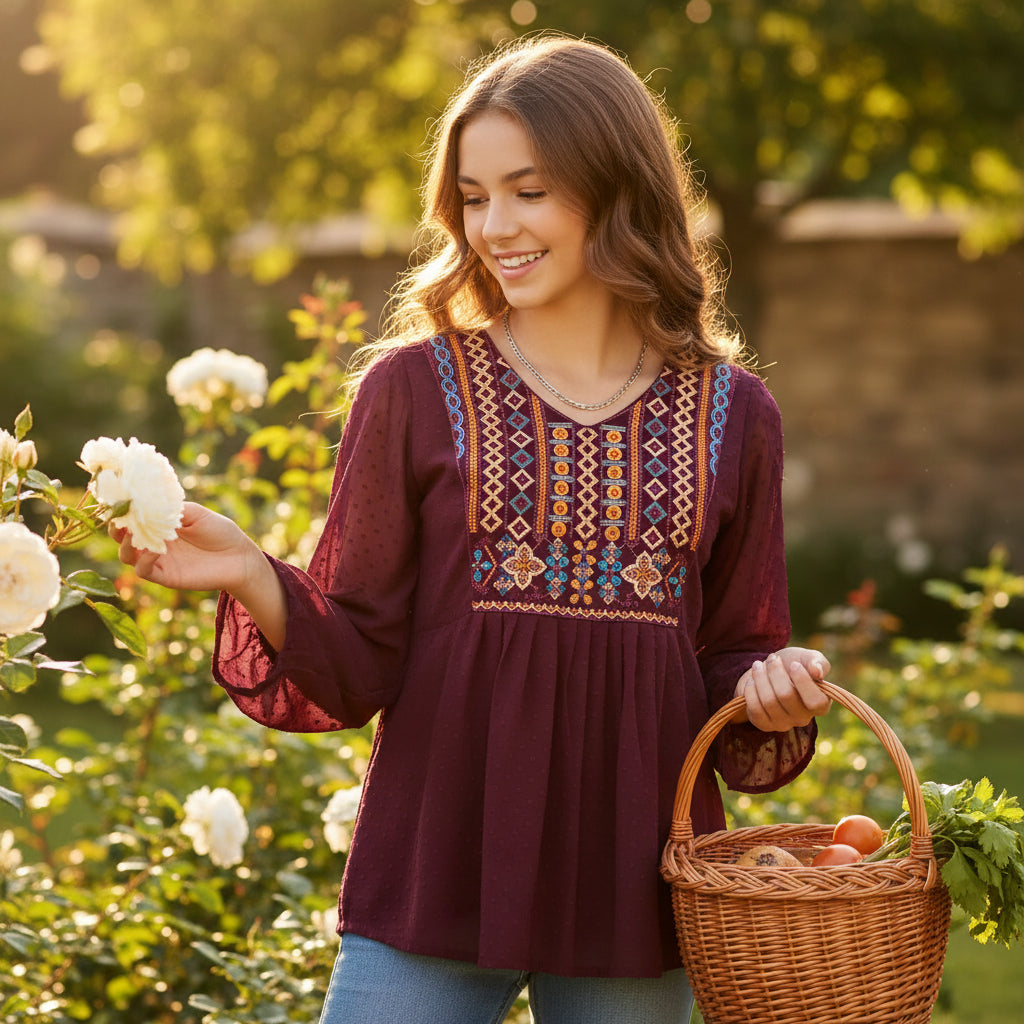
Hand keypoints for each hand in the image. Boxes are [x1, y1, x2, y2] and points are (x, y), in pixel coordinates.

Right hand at [111, 500, 261, 594]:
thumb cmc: (220, 532)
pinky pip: (143, 570)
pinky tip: (155, 549)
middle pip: (121, 537)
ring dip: (126, 543)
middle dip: (117, 527)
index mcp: (160, 524)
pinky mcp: (165, 576)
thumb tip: (149, 503)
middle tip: (121, 518)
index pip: (132, 517)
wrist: (239, 557)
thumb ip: (173, 509)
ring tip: (135, 533)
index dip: (123, 511)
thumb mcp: (197, 513)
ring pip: (127, 554)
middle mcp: (154, 541)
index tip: (119, 500)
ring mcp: (158, 559)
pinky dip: (143, 559)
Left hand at [730, 647, 831, 731]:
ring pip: (769, 701)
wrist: (767, 672)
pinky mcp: (764, 724)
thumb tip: (817, 671)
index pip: (816, 701)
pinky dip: (751, 690)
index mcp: (821, 704)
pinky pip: (755, 709)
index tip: (794, 664)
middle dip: (775, 672)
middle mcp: (803, 718)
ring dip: (760, 678)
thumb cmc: (792, 664)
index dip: (803, 681)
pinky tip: (752, 680)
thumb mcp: (806, 658)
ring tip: (758, 665)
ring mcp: (783, 724)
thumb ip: (817, 662)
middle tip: (772, 658)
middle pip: (786, 696)